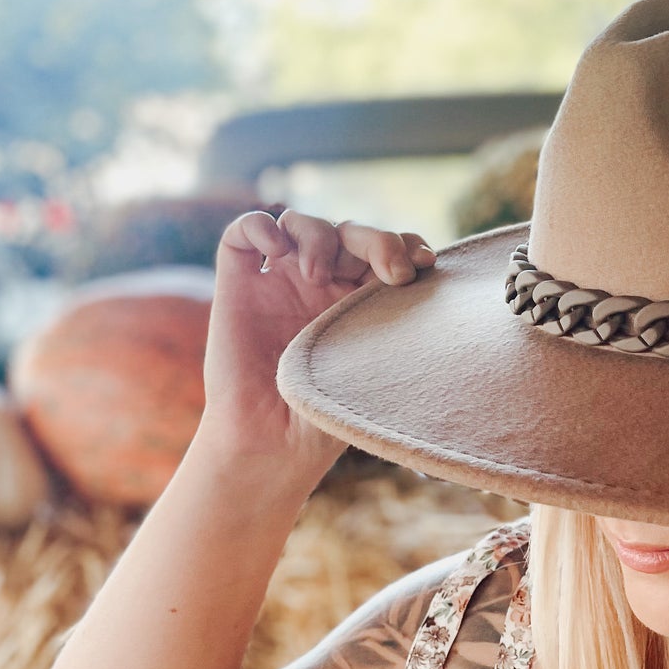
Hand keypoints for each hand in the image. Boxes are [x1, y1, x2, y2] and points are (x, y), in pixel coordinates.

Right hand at [202, 210, 435, 474]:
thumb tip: (431, 277)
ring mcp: (279, 281)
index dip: (406, 244)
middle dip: (375, 239)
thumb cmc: (327, 418)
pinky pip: (245, 231)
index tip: (424, 266)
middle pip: (351, 231)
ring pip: (302, 223)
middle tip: (391, 271)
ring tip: (316, 273)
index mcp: (360, 301)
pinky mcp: (237, 284)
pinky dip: (261, 226)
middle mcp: (321, 285)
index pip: (387, 249)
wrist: (272, 445)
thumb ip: (396, 321)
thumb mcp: (375, 368)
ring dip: (318, 234)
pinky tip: (277, 249)